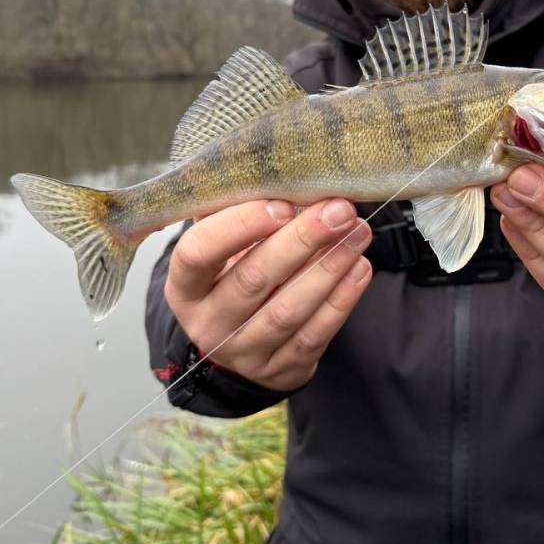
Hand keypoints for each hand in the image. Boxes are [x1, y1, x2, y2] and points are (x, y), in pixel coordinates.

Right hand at [165, 198, 371, 389]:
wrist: (239, 340)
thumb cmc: (234, 271)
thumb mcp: (223, 243)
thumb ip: (238, 210)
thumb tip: (281, 173)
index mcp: (184, 285)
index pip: (199, 252)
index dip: (240, 226)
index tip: (282, 203)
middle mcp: (208, 323)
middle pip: (252, 280)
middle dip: (301, 241)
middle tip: (338, 210)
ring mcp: (243, 353)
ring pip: (288, 311)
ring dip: (329, 268)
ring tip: (358, 233)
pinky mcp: (280, 370)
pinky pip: (314, 335)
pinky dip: (341, 300)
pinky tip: (359, 268)